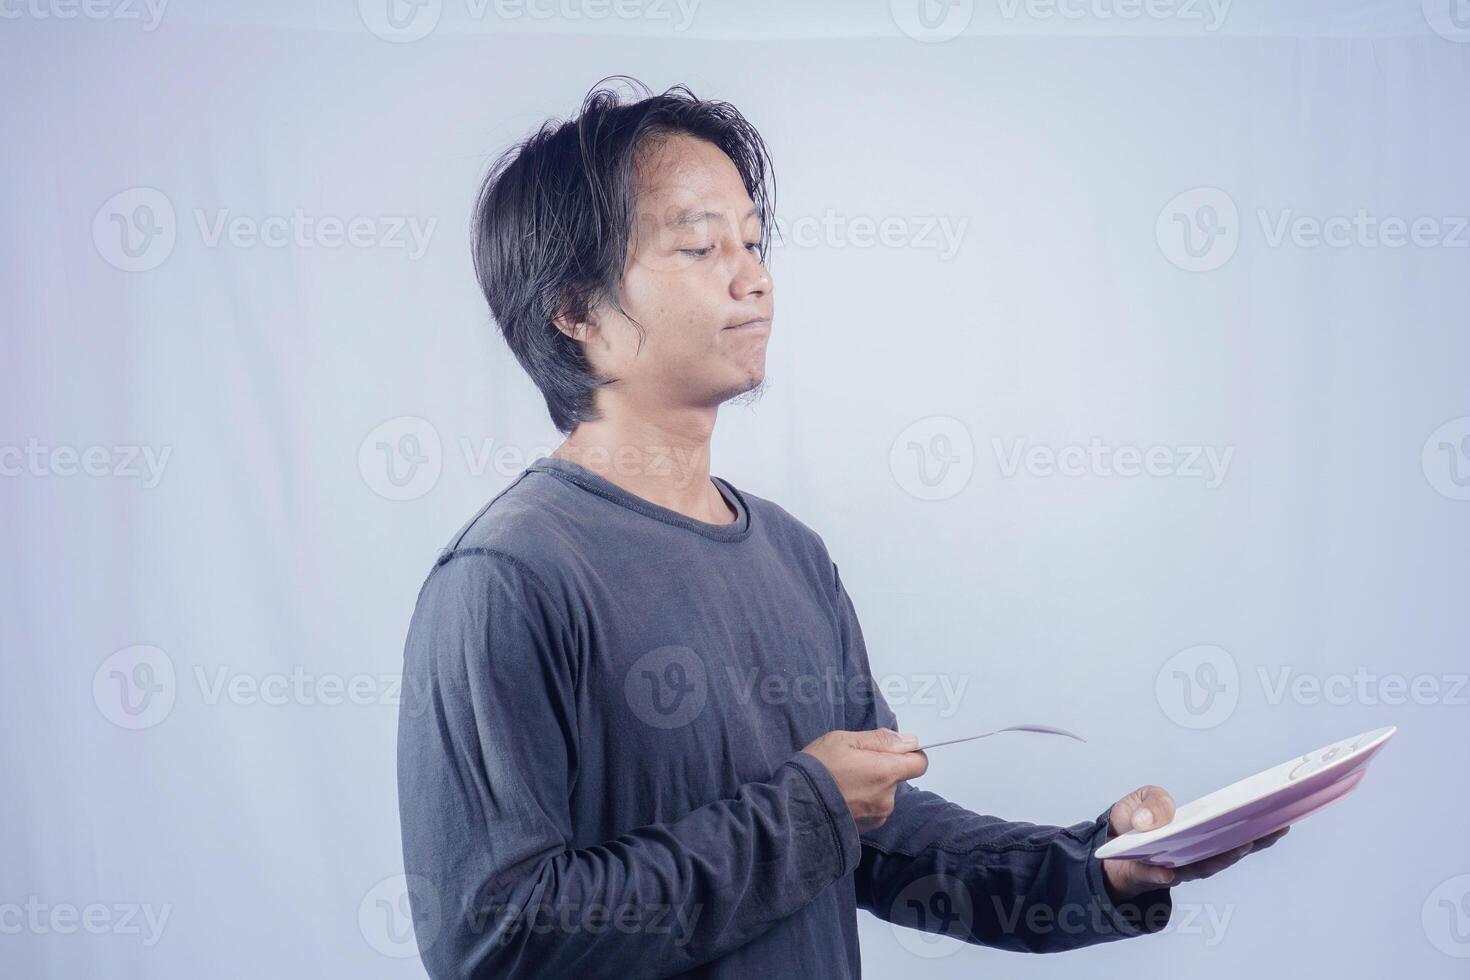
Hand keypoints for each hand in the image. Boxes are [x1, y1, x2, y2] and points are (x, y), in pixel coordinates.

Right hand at [800, 728, 928, 830]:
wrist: (793, 806)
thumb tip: (910, 740)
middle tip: (853, 763)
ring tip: (844, 780)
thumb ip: (880, 740)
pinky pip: (874, 809)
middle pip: (898, 777)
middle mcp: (887, 797)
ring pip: (885, 793)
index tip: (890, 750)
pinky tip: (842, 796)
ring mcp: (877, 816)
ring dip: (872, 786)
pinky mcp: (866, 828)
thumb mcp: (843, 740)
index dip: (909, 754)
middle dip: (882, 768)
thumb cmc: (816, 769)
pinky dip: (863, 801)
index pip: (920, 763)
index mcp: (886, 772)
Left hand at [1101, 784, 1291, 901]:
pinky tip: (1167, 873)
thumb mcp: (1141, 800)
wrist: (1107, 852)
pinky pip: (1155, 877)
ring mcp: (1176, 868)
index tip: (1285, 818)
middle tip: (1277, 827)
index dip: (1261, 828)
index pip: (1237, 832)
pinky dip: (1161, 876)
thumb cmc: (1134, 823)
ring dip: (1220, 858)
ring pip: (1201, 866)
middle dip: (1254, 840)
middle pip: (1230, 850)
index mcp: (1200, 833)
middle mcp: (1196, 855)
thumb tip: (1155, 819)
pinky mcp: (1146, 876)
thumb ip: (1153, 801)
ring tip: (1241, 844)